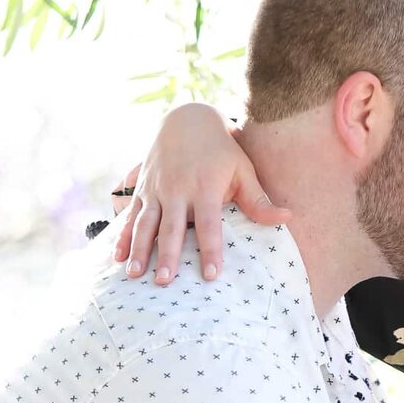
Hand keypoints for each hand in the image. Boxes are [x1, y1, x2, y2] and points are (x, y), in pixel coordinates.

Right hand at [112, 102, 291, 284]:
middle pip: (172, 228)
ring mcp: (156, 189)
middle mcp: (177, 190)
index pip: (209, 225)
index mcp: (204, 188)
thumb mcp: (243, 170)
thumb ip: (259, 199)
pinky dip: (122, 236)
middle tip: (165, 283)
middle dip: (168, 256)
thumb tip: (287, 217)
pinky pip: (130, 215)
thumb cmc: (222, 150)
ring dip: (139, 250)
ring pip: (145, 224)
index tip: (210, 276)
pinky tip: (116, 258)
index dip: (210, 250)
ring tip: (134, 274)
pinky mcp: (142, 189)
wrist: (187, 120)